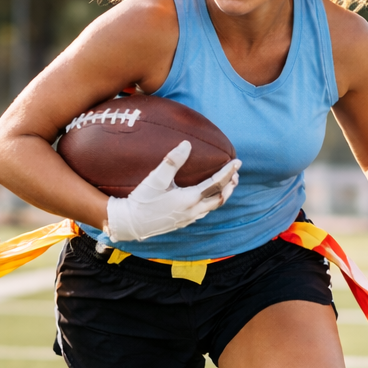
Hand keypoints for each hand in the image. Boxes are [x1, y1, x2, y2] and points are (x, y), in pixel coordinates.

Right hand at [103, 141, 239, 242]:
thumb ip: (172, 161)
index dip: (228, 172)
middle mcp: (193, 211)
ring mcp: (188, 218)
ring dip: (222, 195)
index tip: (237, 161)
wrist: (130, 223)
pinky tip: (206, 197)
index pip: (216, 184)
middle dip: (230, 186)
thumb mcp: (156, 178)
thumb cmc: (142, 200)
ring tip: (227, 185)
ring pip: (213, 207)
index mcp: (190, 199)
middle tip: (236, 174)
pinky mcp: (182, 222)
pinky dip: (211, 202)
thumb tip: (187, 144)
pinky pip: (204, 212)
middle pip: (220, 199)